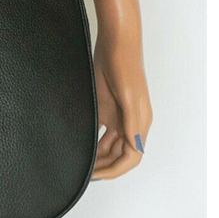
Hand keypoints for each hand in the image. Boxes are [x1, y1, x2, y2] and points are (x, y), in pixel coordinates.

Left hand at [91, 0, 151, 178]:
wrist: (115, 42)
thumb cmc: (125, 67)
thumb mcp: (130, 97)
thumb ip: (131, 124)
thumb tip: (135, 148)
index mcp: (139, 123)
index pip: (131, 157)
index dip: (115, 170)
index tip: (96, 176)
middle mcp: (130, 122)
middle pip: (119, 154)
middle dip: (104, 166)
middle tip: (83, 173)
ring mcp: (117, 114)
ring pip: (109, 144)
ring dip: (98, 156)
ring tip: (79, 164)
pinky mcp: (105, 104)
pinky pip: (100, 129)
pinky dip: (92, 139)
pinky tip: (79, 144)